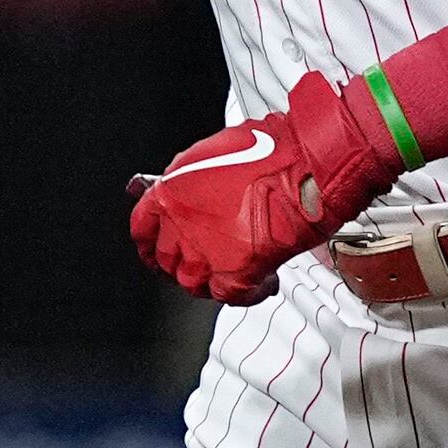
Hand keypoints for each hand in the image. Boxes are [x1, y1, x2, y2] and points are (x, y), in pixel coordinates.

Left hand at [127, 70, 403, 306]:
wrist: (305, 165)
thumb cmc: (270, 151)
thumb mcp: (213, 153)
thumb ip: (194, 180)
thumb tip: (192, 190)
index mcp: (170, 193)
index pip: (142, 228)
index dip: (150, 241)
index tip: (154, 247)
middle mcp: (180, 225)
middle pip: (167, 260)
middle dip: (183, 262)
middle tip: (204, 259)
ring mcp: (205, 253)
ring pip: (194, 282)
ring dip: (211, 280)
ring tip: (232, 270)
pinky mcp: (235, 274)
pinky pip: (231, 297)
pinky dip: (248, 293)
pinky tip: (263, 282)